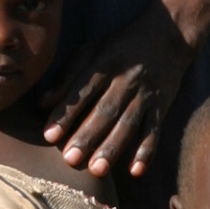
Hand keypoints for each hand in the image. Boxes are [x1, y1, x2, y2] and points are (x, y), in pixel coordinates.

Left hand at [42, 0, 197, 180]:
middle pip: (105, 111)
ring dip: (113, 148)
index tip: (50, 136)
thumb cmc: (120, 46)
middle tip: (70, 159)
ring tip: (97, 170)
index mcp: (105, 64)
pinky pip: (153, 131)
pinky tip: (135, 172)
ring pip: (128, 124)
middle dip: (88, 136)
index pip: (83, 91)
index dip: (66, 113)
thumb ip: (67, 76)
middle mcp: (126, 80)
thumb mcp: (91, 50)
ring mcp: (146, 95)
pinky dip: (145, 152)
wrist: (168, 36)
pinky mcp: (162, 106)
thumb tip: (41, 103)